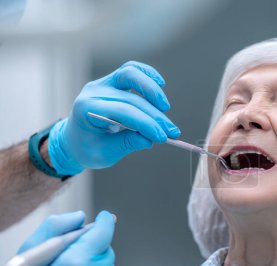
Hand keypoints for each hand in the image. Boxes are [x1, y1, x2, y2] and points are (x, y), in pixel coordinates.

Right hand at [10, 211, 117, 265]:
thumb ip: (56, 226)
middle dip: (94, 247)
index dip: (104, 222)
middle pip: (106, 250)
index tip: (103, 217)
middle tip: (73, 254)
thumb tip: (79, 217)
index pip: (103, 233)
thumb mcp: (32, 250)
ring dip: (96, 265)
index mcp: (75, 264)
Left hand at [48, 61, 180, 174]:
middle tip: (171, 131)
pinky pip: (132, 69)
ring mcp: (104, 83)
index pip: (122, 111)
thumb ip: (127, 144)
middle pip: (131, 98)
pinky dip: (148, 75)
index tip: (163, 137)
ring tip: (165, 108)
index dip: (146, 123)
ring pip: (130, 74)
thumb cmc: (88, 147)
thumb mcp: (104, 153)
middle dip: (155, 116)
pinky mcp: (113, 80)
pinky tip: (161, 84)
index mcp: (86, 109)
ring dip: (152, 90)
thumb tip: (150, 138)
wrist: (75, 139)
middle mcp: (94, 91)